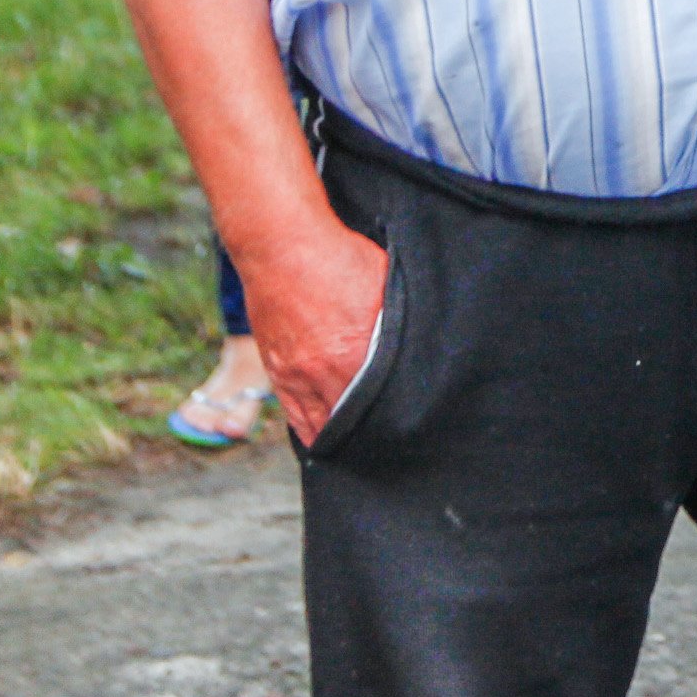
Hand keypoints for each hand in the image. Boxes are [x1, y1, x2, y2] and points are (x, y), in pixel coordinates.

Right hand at [228, 209, 389, 444]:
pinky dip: (308, 429)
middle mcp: (324, 372)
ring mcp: (296, 374)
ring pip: (318, 424)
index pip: (380, 406)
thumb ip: (399, 320)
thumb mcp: (386, 286)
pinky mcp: (276, 369)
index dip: (393, 422)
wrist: (281, 245)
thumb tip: (420, 336)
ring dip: (336, 437)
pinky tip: (320, 439)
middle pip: (349, 421)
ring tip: (355, 452)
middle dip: (367, 436)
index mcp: (356, 355)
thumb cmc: (338, 257)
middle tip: (386, 448)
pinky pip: (293, 413)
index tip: (407, 432)